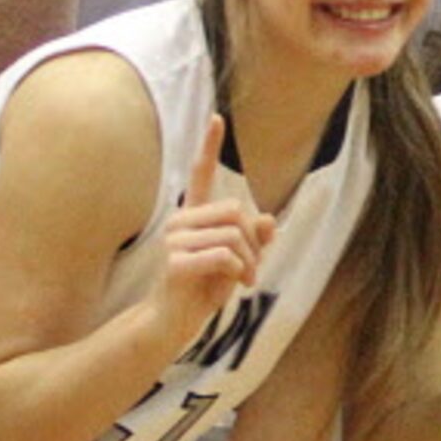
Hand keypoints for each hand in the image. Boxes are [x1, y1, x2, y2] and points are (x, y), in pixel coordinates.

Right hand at [154, 116, 277, 337]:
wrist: (172, 323)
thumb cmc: (203, 290)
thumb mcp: (236, 263)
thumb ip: (252, 241)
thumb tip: (268, 219)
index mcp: (193, 217)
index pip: (200, 174)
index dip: (209, 146)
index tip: (218, 117)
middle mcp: (180, 222)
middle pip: (236, 211)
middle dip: (254, 242)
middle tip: (252, 268)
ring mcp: (174, 241)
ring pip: (234, 235)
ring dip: (249, 261)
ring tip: (243, 281)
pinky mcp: (175, 262)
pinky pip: (224, 256)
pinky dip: (238, 272)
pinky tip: (232, 286)